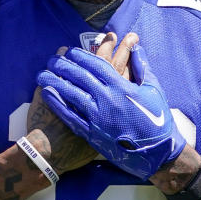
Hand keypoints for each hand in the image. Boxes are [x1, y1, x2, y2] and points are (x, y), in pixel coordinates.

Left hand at [36, 43, 186, 179]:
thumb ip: (142, 67)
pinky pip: (71, 116)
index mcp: (122, 87)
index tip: (69, 51)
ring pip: (71, 94)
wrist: (158, 153)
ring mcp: (98, 117)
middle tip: (51, 59)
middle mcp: (108, 100)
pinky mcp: (93, 133)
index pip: (97, 65)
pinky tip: (47, 95)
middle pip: (80, 77)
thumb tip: (137, 47)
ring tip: (42, 74)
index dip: (81, 56)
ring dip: (55, 82)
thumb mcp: (154, 89)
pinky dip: (57, 104)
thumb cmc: (158, 119)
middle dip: (63, 66)